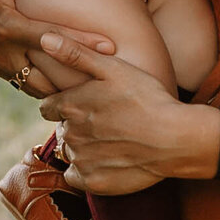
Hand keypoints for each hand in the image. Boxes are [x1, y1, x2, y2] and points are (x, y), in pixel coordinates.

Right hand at [0, 0, 116, 100]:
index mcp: (7, 25)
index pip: (52, 36)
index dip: (82, 43)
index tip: (110, 48)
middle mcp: (3, 51)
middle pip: (48, 74)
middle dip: (77, 80)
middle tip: (108, 81)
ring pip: (37, 88)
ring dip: (62, 91)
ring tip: (93, 91)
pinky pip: (26, 87)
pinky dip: (47, 90)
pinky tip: (67, 91)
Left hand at [35, 31, 213, 194]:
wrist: (175, 138)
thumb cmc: (146, 98)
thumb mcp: (112, 68)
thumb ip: (75, 54)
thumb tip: (44, 37)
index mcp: (70, 105)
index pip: (48, 108)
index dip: (64, 106)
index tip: (85, 106)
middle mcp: (69, 134)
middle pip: (63, 130)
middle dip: (76, 126)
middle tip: (106, 122)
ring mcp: (80, 160)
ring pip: (71, 153)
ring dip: (84, 148)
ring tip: (112, 141)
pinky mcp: (93, 182)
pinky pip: (76, 177)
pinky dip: (87, 170)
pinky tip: (108, 161)